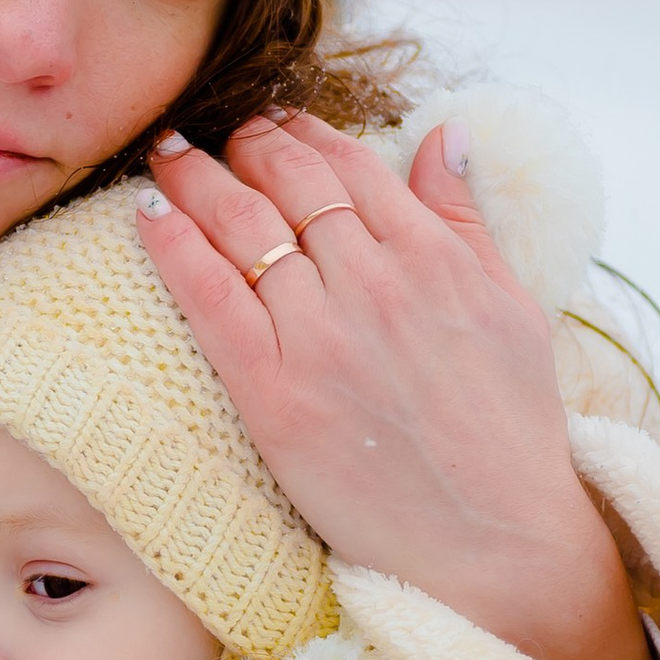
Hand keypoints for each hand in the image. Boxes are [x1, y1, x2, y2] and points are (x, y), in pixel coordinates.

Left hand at [136, 111, 651, 659]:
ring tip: (169, 150)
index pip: (352, 165)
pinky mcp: (276, 395)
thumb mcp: (511, 307)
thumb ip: (467, 217)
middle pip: (289, 184)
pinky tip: (148, 211)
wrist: (496, 545)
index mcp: (435, 258)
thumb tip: (445, 132)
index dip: (303, 130)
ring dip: (197, 177)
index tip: (273, 114)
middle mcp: (376, 284)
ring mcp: (323, 337)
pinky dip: (174, 246)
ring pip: (243, 228)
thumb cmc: (510, 431)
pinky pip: (210, 298)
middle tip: (212, 124)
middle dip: (244, 141)